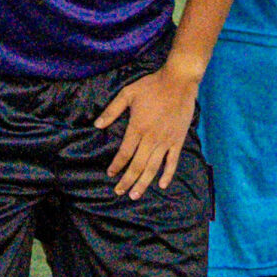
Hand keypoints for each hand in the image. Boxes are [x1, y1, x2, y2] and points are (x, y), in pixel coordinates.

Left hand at [93, 62, 199, 198]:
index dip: (117, 165)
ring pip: (153, 167)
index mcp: (137, 128)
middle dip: (127, 180)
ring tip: (135, 195)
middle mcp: (152, 138)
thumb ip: (112, 110)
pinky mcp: (178, 140)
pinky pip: (173, 161)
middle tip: (119, 192)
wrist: (179, 82)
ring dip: (144, 182)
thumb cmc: (152, 86)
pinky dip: (168, 174)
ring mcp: (166, 141)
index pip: (125, 153)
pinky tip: (162, 185)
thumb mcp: (127, 94)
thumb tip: (97, 124)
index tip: (110, 174)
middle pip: (137, 165)